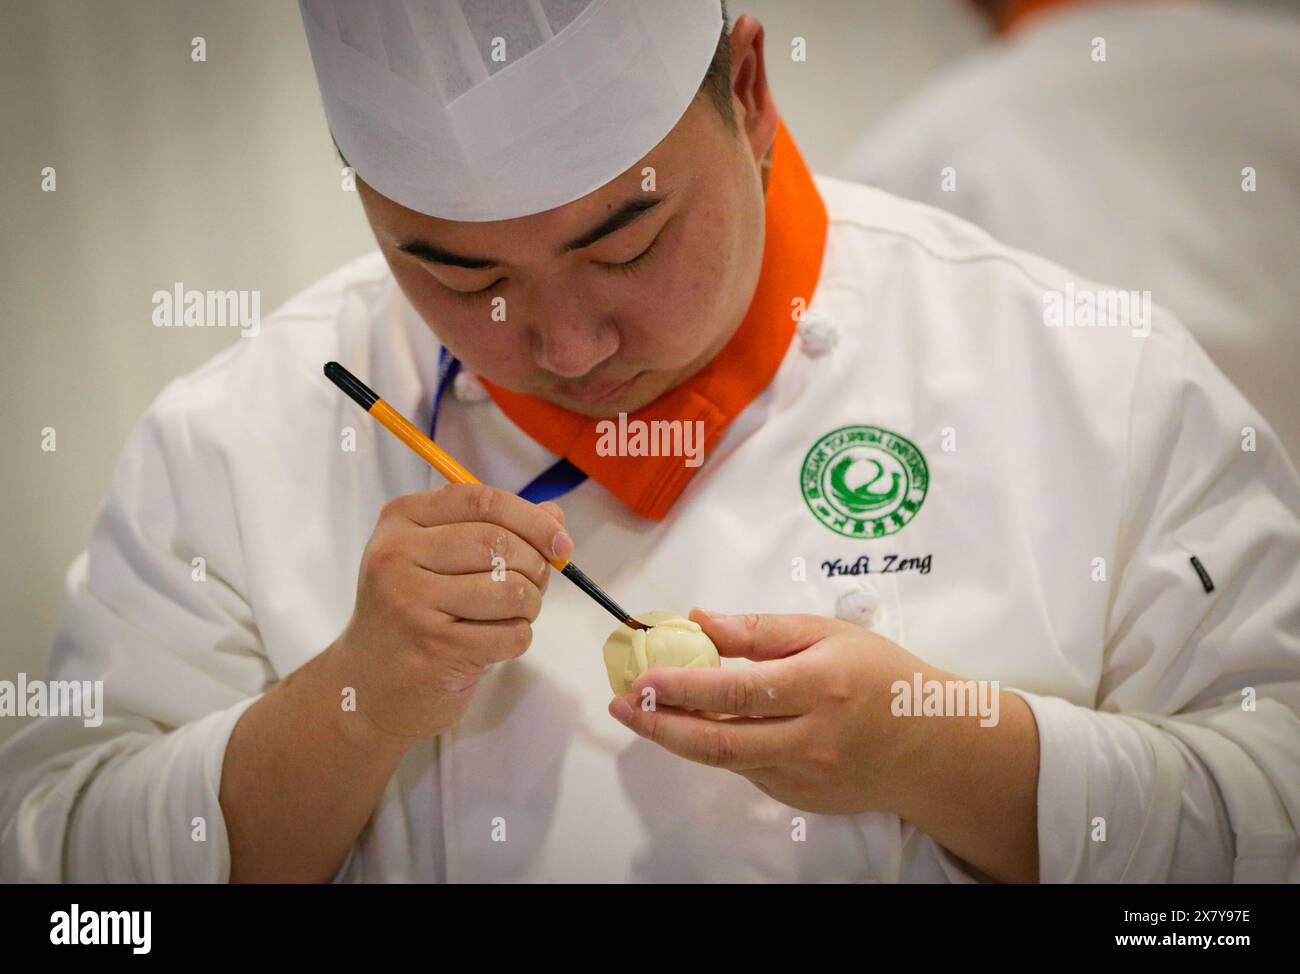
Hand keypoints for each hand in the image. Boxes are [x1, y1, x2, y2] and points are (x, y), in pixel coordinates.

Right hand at [331, 484, 571, 749]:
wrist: (369, 686)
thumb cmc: (413, 615)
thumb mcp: (439, 560)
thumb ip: (495, 530)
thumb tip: (554, 515)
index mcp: (400, 521)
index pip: (481, 501)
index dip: (532, 519)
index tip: (561, 542)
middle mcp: (399, 557)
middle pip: (499, 543)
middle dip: (534, 567)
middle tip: (529, 588)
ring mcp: (413, 604)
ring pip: (511, 590)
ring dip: (528, 606)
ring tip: (508, 616)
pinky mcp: (435, 649)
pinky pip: (511, 634)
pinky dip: (517, 638)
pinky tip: (492, 643)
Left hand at [607, 609, 938, 814]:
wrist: (933, 746)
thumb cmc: (881, 675)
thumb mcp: (828, 634)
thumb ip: (761, 630)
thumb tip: (700, 621)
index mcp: (821, 685)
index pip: (738, 690)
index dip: (683, 687)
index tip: (642, 678)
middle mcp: (812, 737)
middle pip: (720, 741)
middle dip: (660, 725)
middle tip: (622, 706)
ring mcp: (806, 776)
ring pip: (727, 760)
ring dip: (679, 738)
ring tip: (645, 714)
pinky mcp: (802, 799)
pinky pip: (749, 771)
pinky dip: (722, 749)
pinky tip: (704, 727)